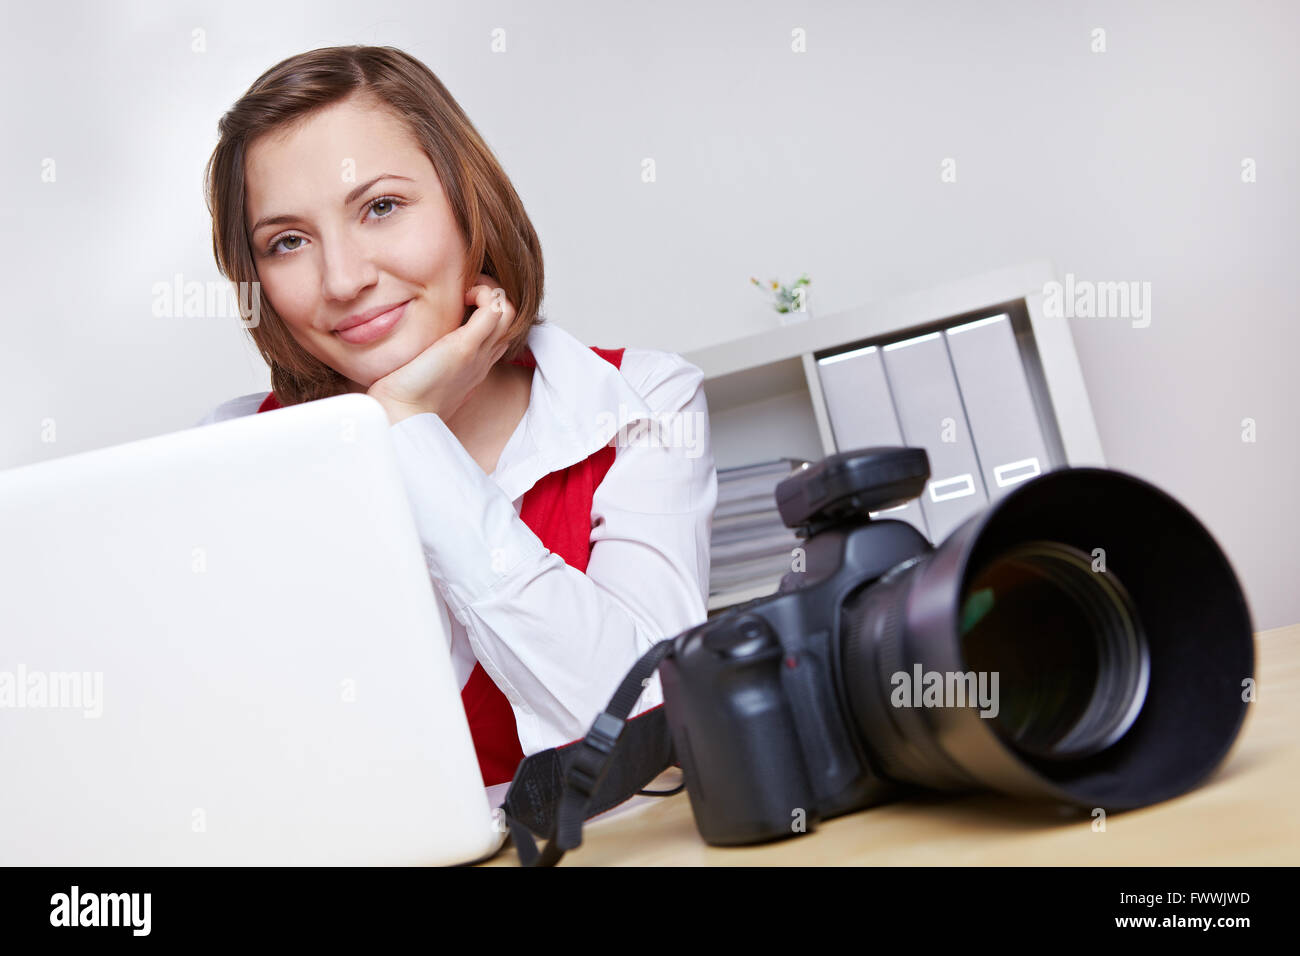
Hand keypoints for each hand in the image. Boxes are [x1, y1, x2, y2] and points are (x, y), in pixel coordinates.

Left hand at [367, 274, 516, 424]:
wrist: (400, 413)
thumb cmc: (403, 394)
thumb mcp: (422, 370)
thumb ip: (428, 355)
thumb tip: (414, 339)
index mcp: (475, 365)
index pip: (499, 330)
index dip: (486, 308)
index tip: (459, 300)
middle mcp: (483, 358)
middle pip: (509, 318)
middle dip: (490, 294)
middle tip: (463, 289)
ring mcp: (479, 353)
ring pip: (508, 310)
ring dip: (490, 290)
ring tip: (463, 291)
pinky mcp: (466, 348)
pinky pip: (495, 309)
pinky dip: (484, 292)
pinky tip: (461, 295)